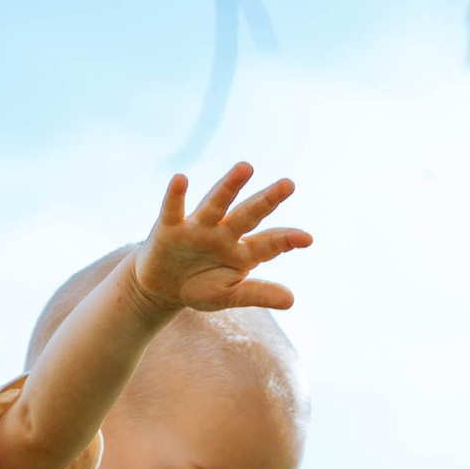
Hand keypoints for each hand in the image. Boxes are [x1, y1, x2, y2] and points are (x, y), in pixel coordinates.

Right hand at [132, 162, 310, 317]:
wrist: (163, 286)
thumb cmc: (201, 286)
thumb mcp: (230, 295)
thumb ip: (258, 294)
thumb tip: (292, 300)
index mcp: (242, 251)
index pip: (268, 243)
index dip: (285, 240)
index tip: (306, 239)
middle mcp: (224, 232)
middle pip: (248, 214)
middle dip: (267, 201)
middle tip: (288, 185)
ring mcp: (198, 227)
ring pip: (216, 203)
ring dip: (230, 186)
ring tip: (246, 168)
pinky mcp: (170, 226)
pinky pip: (174, 209)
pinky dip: (176, 195)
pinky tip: (180, 179)